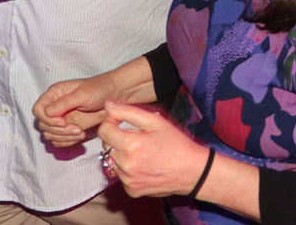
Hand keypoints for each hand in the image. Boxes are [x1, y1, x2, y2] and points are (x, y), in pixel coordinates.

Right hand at [34, 71, 131, 149]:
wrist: (115, 97)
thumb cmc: (100, 89)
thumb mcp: (83, 94)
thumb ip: (64, 103)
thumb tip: (47, 113)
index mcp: (55, 94)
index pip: (38, 110)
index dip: (47, 119)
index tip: (63, 122)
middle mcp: (55, 107)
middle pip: (42, 125)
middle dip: (59, 130)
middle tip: (76, 129)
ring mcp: (61, 119)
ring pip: (49, 135)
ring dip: (64, 137)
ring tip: (80, 132)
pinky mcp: (68, 129)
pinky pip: (58, 141)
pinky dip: (67, 142)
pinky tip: (80, 135)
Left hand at [99, 100, 213, 199]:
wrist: (192, 171)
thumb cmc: (176, 143)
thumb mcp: (155, 122)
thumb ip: (128, 112)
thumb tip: (108, 105)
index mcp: (130, 145)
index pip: (104, 130)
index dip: (111, 122)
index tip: (120, 121)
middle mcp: (125, 165)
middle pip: (106, 146)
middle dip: (116, 138)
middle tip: (136, 136)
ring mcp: (127, 181)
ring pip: (112, 162)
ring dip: (121, 154)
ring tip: (142, 152)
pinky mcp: (131, 191)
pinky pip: (121, 176)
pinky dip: (128, 169)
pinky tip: (144, 165)